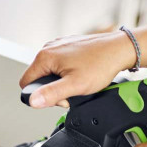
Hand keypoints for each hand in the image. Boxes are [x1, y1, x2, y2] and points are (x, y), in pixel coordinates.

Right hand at [19, 31, 135, 107]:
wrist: (120, 50)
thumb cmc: (101, 64)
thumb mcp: (74, 86)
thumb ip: (51, 94)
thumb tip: (32, 101)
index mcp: (45, 56)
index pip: (26, 82)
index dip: (40, 95)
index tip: (59, 97)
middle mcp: (49, 47)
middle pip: (38, 77)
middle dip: (53, 89)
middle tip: (72, 91)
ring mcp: (59, 45)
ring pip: (50, 71)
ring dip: (61, 81)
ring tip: (78, 81)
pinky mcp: (68, 46)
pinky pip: (60, 64)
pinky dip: (68, 72)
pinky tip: (81, 73)